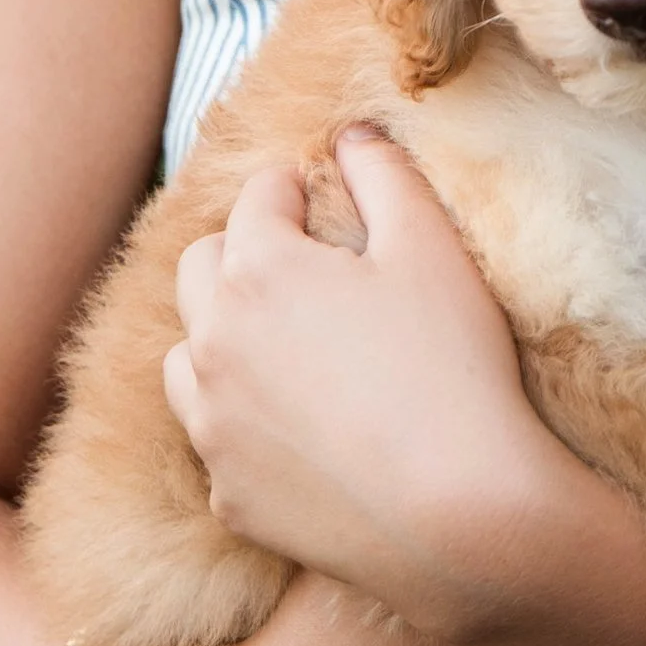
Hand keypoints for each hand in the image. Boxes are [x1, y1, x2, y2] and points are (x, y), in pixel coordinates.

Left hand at [164, 125, 564, 640]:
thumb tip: (352, 133)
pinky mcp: (228, 495)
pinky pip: (215, 438)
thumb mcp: (430, 245)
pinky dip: (242, 418)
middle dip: (242, 252)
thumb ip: (384, 173)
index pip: (258, 198)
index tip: (321, 194)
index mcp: (260, 269)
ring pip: (187, 357)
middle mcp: (214, 343)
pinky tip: (300, 425)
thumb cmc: (451, 365)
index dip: (294, 187)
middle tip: (301, 262)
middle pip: (200, 270)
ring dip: (223, 335)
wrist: (458, 512)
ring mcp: (213, 426)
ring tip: (285, 342)